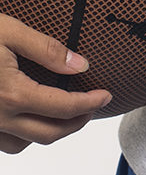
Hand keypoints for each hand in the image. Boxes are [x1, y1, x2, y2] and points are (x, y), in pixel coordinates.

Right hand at [0, 14, 111, 153]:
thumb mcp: (9, 30)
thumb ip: (47, 49)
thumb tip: (81, 65)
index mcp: (12, 94)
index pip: (64, 107)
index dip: (90, 103)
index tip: (106, 96)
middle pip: (49, 133)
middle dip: (77, 123)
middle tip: (93, 106)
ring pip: (24, 144)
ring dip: (49, 132)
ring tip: (64, 112)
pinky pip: (2, 142)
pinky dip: (21, 135)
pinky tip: (28, 115)